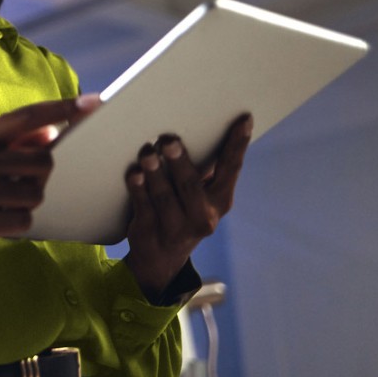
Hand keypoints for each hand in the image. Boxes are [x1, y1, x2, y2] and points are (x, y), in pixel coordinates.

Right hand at [0, 95, 100, 278]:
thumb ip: (9, 145)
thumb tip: (49, 136)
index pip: (29, 117)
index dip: (63, 109)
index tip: (93, 102)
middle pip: (43, 160)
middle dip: (40, 175)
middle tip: (16, 184)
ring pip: (36, 193)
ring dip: (26, 203)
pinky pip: (24, 220)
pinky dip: (16, 224)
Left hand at [124, 114, 251, 300]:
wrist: (160, 257)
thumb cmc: (181, 208)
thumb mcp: (198, 193)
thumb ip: (201, 166)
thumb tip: (194, 121)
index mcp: (220, 200)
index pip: (231, 169)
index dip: (238, 144)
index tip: (243, 119)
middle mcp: (203, 216)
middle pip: (191, 185)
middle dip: (179, 161)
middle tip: (168, 140)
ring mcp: (177, 228)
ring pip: (165, 197)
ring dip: (155, 173)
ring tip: (146, 152)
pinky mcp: (151, 233)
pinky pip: (144, 208)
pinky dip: (138, 189)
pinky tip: (134, 173)